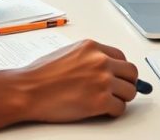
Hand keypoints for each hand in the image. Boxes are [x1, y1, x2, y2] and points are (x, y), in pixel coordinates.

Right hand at [0, 39, 137, 138]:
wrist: (28, 90)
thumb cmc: (40, 75)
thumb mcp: (68, 54)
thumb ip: (88, 58)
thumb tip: (104, 67)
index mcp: (92, 47)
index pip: (121, 57)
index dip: (121, 70)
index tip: (119, 76)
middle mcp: (100, 61)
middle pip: (131, 73)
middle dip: (127, 83)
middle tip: (120, 90)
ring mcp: (102, 81)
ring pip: (129, 91)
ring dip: (121, 98)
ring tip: (108, 101)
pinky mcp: (100, 101)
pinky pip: (120, 108)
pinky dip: (113, 111)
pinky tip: (102, 110)